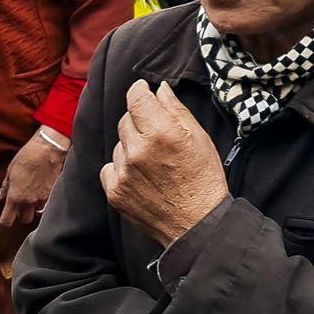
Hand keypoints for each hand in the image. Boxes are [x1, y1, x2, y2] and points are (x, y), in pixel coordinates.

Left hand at [0, 130, 65, 229]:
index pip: (7, 220)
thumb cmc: (28, 156)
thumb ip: (5, 187)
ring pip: (37, 212)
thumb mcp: (11, 170)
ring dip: (33, 208)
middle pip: (24, 220)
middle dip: (21, 216)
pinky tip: (40, 190)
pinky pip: (47, 202)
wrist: (48, 147)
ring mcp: (43, 197)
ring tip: (31, 198)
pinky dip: (42, 200)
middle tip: (18, 208)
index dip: (2, 226)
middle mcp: (29, 201)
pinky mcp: (53, 192)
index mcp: (16, 196)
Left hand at [100, 80, 228, 248]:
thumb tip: (160, 90)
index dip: (139, 90)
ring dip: (132, 145)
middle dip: (140, 120)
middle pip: (126, 119)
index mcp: (161, 132)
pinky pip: (110, 167)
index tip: (143, 90)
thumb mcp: (199, 137)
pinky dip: (122, 167)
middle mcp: (138, 150)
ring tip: (153, 161)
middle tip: (157, 133)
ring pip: (119, 144)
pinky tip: (140, 175)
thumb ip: (176, 109)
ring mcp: (124, 173)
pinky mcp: (115, 192)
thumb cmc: (203, 178)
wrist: (197, 223)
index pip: (136, 97)